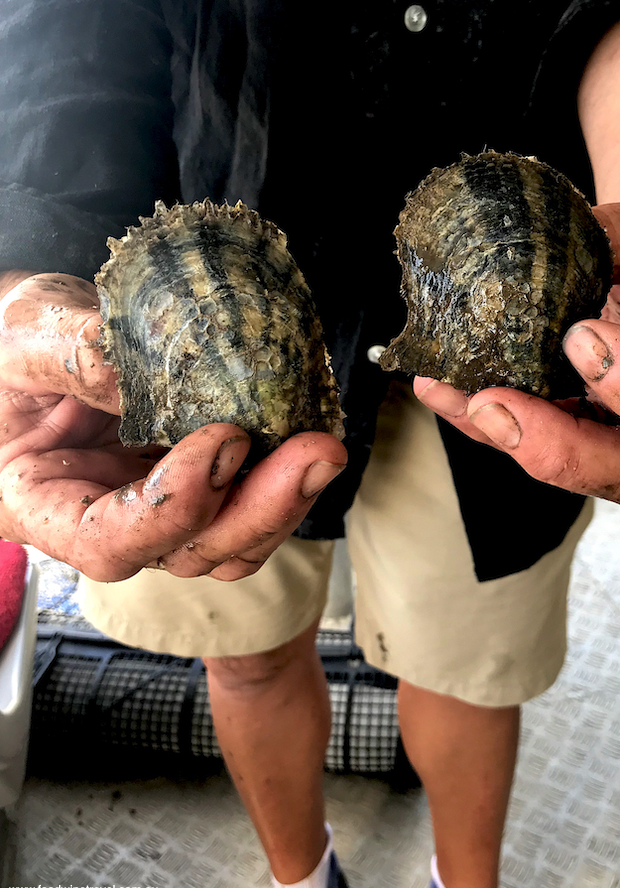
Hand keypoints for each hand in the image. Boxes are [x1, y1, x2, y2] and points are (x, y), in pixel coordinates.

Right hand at [0, 273, 346, 579]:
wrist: (41, 339)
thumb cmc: (10, 346)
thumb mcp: (26, 336)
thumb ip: (79, 356)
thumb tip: (157, 376)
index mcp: (45, 504)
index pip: (110, 540)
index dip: (173, 507)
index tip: (223, 442)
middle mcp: (107, 519)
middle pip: (189, 552)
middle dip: (259, 509)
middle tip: (314, 453)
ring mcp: (156, 505)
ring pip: (230, 540)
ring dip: (283, 500)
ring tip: (321, 447)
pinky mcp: (195, 480)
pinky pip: (245, 500)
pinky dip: (280, 477)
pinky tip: (303, 433)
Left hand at [415, 191, 619, 505]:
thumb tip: (560, 237)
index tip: (581, 337)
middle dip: (559, 449)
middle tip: (496, 407)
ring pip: (577, 469)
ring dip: (508, 439)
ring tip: (456, 397)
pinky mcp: (581, 430)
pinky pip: (534, 440)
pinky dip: (483, 421)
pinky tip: (444, 390)